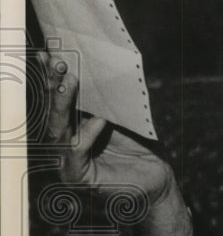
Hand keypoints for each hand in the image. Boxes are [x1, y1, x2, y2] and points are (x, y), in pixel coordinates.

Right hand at [39, 50, 191, 235]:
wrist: (158, 183)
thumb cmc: (141, 150)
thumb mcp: (123, 119)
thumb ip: (106, 102)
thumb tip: (97, 67)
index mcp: (73, 130)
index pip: (58, 101)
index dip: (53, 78)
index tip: (51, 52)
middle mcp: (64, 146)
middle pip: (53, 113)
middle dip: (54, 86)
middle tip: (59, 61)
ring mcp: (68, 164)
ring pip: (58, 131)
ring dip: (62, 104)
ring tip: (70, 81)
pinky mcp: (79, 178)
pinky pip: (78, 152)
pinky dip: (87, 133)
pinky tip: (99, 119)